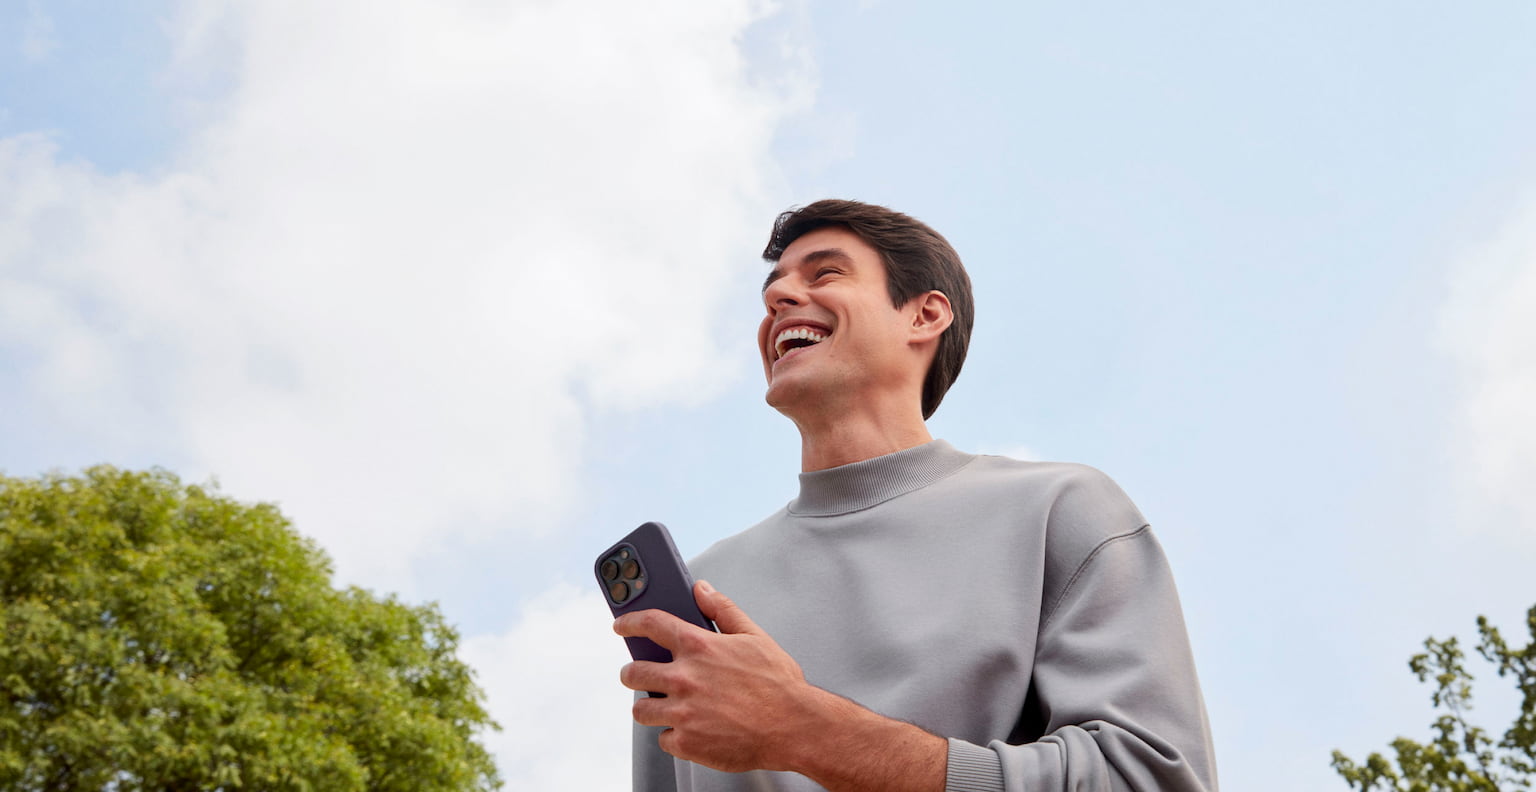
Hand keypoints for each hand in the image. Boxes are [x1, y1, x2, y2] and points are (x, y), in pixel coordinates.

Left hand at [614, 580, 813, 772]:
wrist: (794, 728)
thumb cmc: (779, 684)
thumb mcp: (755, 636)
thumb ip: (723, 609)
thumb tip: (702, 589)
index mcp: (699, 646)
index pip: (650, 624)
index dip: (629, 622)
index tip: (621, 625)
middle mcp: (685, 678)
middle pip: (633, 672)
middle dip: (632, 672)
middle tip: (639, 675)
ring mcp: (683, 712)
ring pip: (641, 709)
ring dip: (649, 706)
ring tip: (665, 705)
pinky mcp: (687, 742)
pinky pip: (663, 738)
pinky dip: (673, 735)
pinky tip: (690, 729)